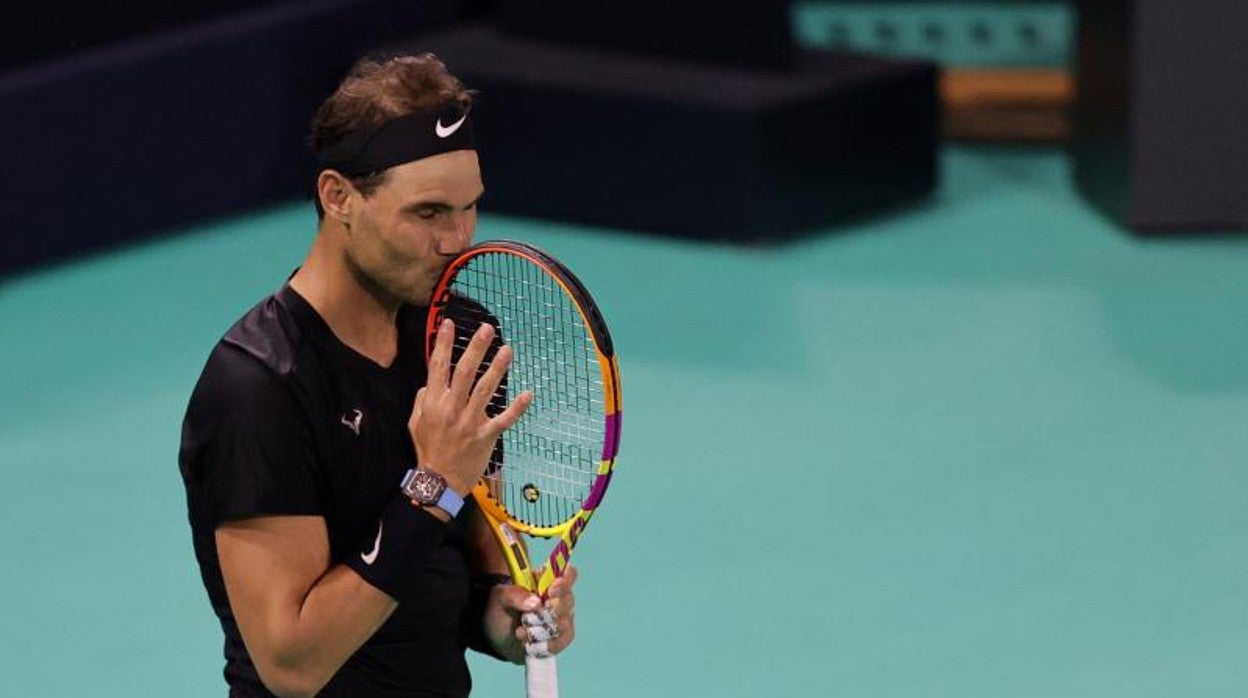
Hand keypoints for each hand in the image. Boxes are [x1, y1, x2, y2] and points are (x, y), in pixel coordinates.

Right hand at [410, 319, 532, 493]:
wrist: (439, 480)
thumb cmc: (428, 449)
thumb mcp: (415, 422)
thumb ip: (423, 399)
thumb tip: (431, 382)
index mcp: (434, 402)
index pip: (438, 366)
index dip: (443, 343)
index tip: (448, 323)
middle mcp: (452, 408)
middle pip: (465, 372)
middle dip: (476, 348)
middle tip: (487, 329)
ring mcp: (470, 422)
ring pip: (486, 390)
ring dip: (498, 368)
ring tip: (507, 350)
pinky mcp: (486, 436)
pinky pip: (504, 419)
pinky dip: (518, 407)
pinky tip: (529, 393)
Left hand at [483, 566, 577, 663]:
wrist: (496, 635)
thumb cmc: (501, 609)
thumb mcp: (500, 597)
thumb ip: (515, 595)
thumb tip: (536, 603)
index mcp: (547, 580)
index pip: (569, 574)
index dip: (564, 581)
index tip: (550, 591)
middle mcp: (560, 598)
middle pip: (567, 601)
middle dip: (545, 612)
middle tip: (526, 618)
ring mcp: (562, 618)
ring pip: (563, 623)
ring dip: (539, 630)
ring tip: (519, 632)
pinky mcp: (560, 638)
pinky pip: (561, 641)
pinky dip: (543, 645)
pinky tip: (528, 644)